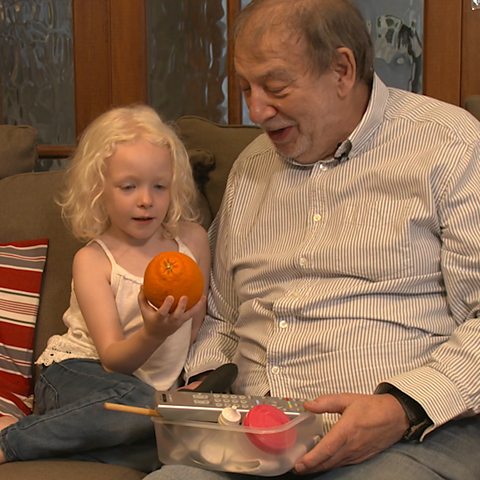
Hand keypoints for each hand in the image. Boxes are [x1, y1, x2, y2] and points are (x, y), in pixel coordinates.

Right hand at [138, 288, 205, 339]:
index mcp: (159, 319)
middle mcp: (170, 321)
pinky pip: (192, 313)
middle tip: (184, 297)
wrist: (156, 335)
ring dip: (196, 307)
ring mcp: (178, 322)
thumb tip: (143, 285)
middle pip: (177, 316)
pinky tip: (203, 297)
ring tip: (202, 296)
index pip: (163, 313)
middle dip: (181, 307)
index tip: (170, 297)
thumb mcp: (144, 310)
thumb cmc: (150, 319)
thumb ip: (143, 298)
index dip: (167, 306)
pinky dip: (199, 306)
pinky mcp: (183, 321)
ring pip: (189, 315)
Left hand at [294, 393, 408, 474]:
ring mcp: (357, 453)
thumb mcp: (347, 399)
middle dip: (311, 467)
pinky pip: (343, 463)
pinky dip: (331, 465)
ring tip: (305, 467)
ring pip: (335, 464)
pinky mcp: (361, 457)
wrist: (396, 416)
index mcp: (346, 430)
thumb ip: (326, 402)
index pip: (327, 449)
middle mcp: (351, 446)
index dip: (312, 459)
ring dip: (319, 467)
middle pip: (328, 462)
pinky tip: (323, 463)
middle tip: (295, 469)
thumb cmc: (372, 407)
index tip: (300, 464)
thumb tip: (308, 405)